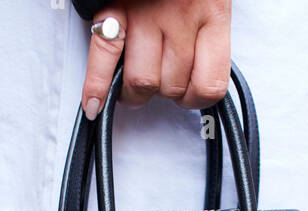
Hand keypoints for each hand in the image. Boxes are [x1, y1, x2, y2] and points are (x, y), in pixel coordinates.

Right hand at [80, 0, 230, 118]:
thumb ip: (208, 36)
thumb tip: (195, 78)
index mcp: (213, 15)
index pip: (209, 86)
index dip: (195, 99)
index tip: (188, 93)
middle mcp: (181, 18)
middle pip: (172, 86)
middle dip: (165, 91)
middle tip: (160, 78)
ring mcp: (146, 15)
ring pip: (142, 82)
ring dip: (137, 91)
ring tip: (137, 80)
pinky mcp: (116, 9)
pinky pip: (105, 57)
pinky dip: (96, 87)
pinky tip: (94, 105)